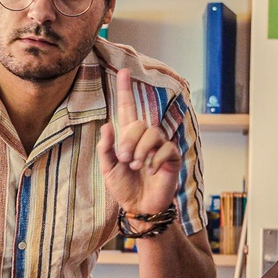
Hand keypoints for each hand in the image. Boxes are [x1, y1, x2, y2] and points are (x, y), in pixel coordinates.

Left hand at [99, 68, 180, 215]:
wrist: (139, 207)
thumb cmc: (124, 187)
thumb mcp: (108, 168)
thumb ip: (105, 148)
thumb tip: (106, 126)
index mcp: (128, 136)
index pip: (127, 108)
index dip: (125, 90)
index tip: (123, 71)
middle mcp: (145, 137)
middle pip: (139, 124)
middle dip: (128, 141)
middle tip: (124, 159)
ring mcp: (160, 146)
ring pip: (152, 134)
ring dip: (140, 151)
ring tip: (136, 166)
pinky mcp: (172, 157)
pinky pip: (165, 149)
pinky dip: (155, 160)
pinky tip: (151, 171)